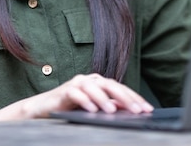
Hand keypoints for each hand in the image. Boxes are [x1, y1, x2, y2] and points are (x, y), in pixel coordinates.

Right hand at [0, 73, 153, 122]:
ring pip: (94, 88)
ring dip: (104, 99)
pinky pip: (75, 94)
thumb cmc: (70, 108)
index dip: (135, 98)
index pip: (121, 89)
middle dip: (126, 98)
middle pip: (111, 85)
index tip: (147, 110)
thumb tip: (128, 110)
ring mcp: (76, 83)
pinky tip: (92, 109)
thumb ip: (108, 106)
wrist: (43, 109)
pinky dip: (84, 100)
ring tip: (113, 111)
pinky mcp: (63, 91)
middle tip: (137, 110)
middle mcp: (89, 79)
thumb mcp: (93, 108)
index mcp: (98, 83)